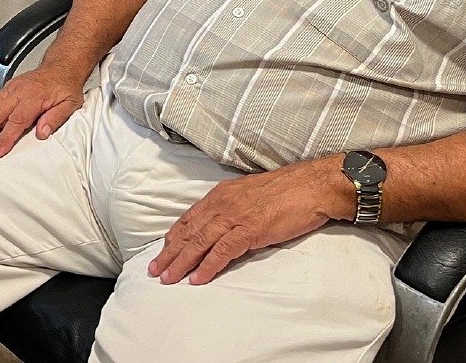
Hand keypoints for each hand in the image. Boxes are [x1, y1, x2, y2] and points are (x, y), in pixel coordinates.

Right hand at [0, 67, 85, 157]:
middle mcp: (18, 92)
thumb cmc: (64, 87)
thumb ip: (56, 118)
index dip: (6, 137)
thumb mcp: (70, 103)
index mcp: (34, 96)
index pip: (17, 120)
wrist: (61, 67)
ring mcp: (9, 89)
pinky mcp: (5, 89)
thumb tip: (43, 132)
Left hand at [147, 159, 347, 284]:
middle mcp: (223, 204)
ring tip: (168, 278)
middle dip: (170, 253)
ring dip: (182, 262)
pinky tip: (197, 278)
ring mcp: (235, 216)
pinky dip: (208, 266)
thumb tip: (223, 224)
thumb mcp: (250, 194)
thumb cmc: (286, 190)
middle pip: (189, 231)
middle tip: (154, 271)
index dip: (174, 236)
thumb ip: (234, 207)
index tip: (162, 251)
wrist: (310, 186)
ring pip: (200, 242)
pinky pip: (223, 251)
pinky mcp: (250, 229)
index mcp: (222, 194)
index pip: (189, 218)